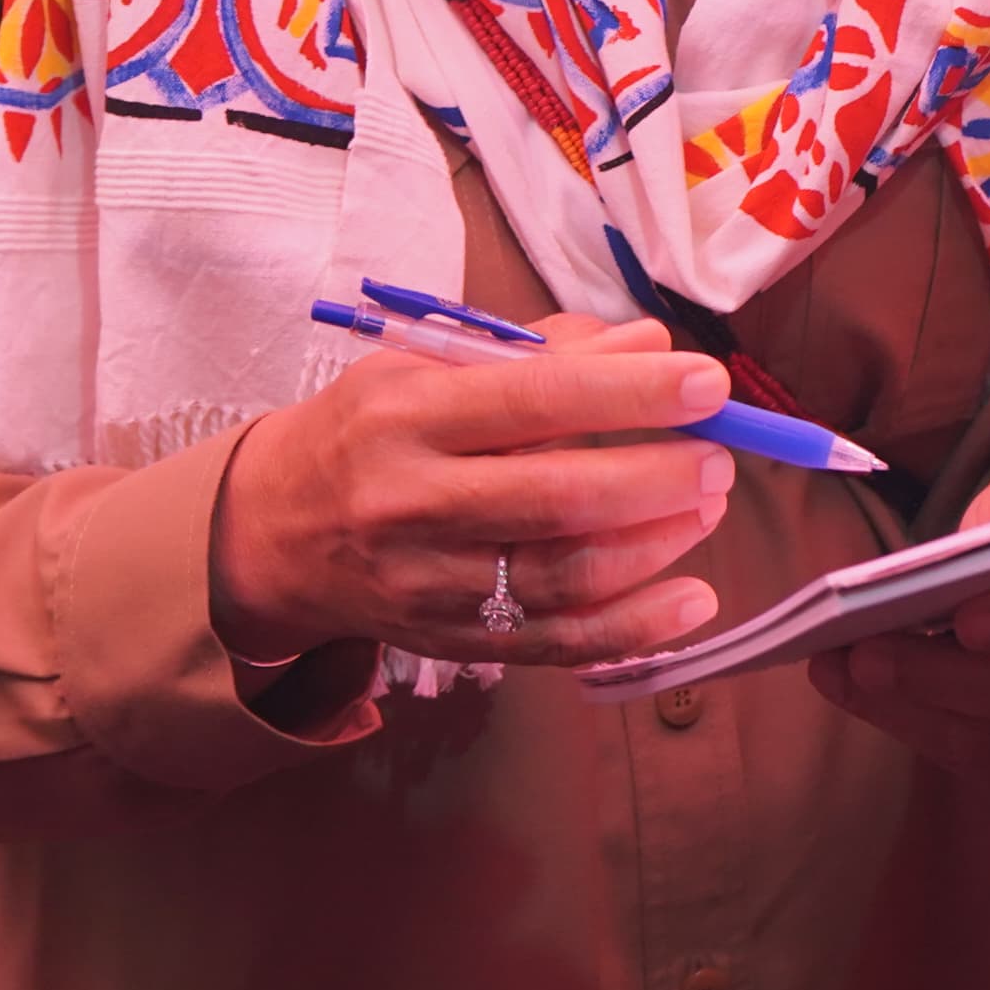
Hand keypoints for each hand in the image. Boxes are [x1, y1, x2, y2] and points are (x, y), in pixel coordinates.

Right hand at [207, 313, 734, 665]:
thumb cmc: (364, 433)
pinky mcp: (449, 641)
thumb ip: (538, 355)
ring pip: (563, 576)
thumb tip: (647, 345)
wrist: (268, 535)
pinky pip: (555, 644)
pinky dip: (634, 627)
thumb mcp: (424, 369)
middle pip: (555, 497)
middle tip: (720, 457)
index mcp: (408, 416)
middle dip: (656, 477)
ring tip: (708, 507)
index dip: (630, 394)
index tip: (708, 383)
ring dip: (656, 546)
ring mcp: (430, 583)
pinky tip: (693, 600)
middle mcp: (413, 502)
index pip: (533, 401)